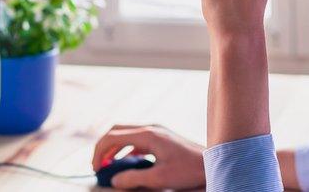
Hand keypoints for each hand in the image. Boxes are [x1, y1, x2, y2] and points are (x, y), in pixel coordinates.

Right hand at [91, 124, 205, 189]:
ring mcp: (156, 131)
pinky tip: (127, 164)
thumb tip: (114, 180)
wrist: (212, 163)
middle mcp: (150, 128)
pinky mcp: (161, 137)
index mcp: (148, 135)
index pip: (113, 136)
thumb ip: (134, 178)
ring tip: (108, 165)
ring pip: (126, 134)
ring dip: (115, 148)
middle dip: (103, 147)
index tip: (96, 167)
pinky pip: (137, 139)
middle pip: (117, 131)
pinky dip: (126, 150)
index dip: (99, 151)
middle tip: (98, 165)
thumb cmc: (189, 170)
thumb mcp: (159, 178)